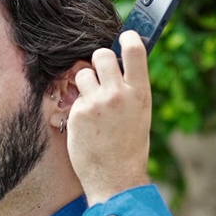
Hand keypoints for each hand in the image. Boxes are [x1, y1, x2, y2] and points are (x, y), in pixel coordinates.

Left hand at [67, 30, 152, 205]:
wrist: (116, 178)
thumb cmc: (129, 148)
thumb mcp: (140, 114)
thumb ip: (130, 89)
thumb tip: (120, 66)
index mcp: (140, 93)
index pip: (134, 50)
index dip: (127, 38)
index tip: (124, 37)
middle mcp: (119, 94)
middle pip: (102, 54)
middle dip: (99, 61)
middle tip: (101, 75)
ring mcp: (97, 102)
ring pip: (83, 72)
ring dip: (85, 83)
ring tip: (93, 104)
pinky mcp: (78, 113)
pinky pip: (74, 97)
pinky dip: (78, 106)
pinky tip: (87, 124)